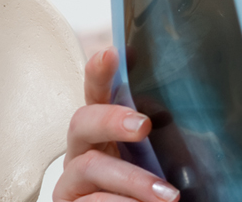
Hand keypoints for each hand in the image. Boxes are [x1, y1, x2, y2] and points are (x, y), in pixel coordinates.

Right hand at [53, 49, 179, 201]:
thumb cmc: (151, 186)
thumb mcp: (161, 154)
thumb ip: (159, 126)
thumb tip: (164, 102)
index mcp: (103, 131)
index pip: (97, 94)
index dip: (100, 73)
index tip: (112, 53)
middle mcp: (82, 150)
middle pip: (81, 122)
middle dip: (111, 120)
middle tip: (144, 125)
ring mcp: (72, 181)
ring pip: (90, 167)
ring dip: (133, 180)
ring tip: (170, 196)